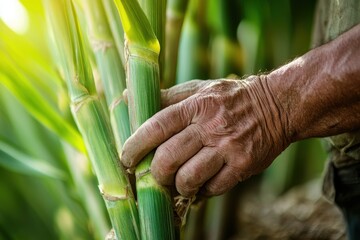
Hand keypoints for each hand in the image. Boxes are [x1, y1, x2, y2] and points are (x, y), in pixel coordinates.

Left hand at [121, 77, 288, 196]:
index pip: (157, 126)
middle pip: (169, 157)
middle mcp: (211, 125)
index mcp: (196, 104)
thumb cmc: (229, 99)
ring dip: (178, 186)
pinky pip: (213, 188)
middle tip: (153, 175)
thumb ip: (165, 97)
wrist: (277, 105)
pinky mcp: (244, 165)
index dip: (136, 145)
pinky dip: (201, 191)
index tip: (126, 159)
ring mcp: (229, 147)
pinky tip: (201, 183)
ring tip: (178, 182)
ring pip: (189, 178)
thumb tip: (127, 98)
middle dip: (154, 173)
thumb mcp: (198, 89)